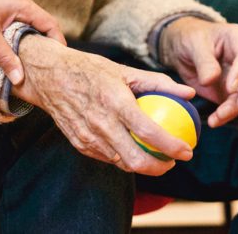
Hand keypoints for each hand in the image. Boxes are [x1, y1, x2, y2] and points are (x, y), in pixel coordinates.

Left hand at [0, 0, 65, 84]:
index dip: (57, 43)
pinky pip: (16, 23)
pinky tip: (13, 51)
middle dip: (44, 45)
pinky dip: (17, 37)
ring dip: (29, 42)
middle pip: (40, 25)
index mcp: (21, 4)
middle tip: (46, 66)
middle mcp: (18, 0)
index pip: (49, 24)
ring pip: (27, 25)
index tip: (58, 62)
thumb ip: (5, 58)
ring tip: (31, 62)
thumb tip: (20, 79)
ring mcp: (8, 2)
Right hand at [12, 35, 194, 175]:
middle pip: (136, 160)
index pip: (149, 132)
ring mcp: (87, 136)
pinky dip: (122, 157)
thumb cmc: (88, 70)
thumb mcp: (123, 70)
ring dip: (142, 165)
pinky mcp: (79, 143)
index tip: (187, 150)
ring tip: (155, 156)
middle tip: (172, 161)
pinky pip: (106, 158)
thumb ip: (158, 83)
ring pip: (121, 163)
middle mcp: (100, 123)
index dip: (172, 146)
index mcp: (114, 102)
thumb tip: (188, 93)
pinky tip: (131, 149)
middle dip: (160, 167)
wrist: (49, 77)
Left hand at [161, 17, 237, 127]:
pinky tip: (215, 121)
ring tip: (218, 117)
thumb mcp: (193, 44)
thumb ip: (204, 62)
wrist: (181, 48)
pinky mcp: (232, 91)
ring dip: (236, 108)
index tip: (230, 87)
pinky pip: (235, 105)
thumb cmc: (190, 39)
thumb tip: (210, 80)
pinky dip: (227, 114)